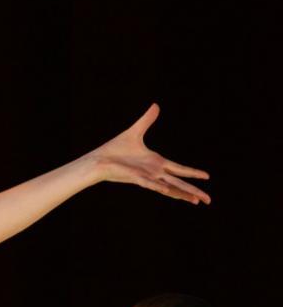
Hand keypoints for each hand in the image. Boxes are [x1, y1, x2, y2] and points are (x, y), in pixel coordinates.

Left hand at [87, 103, 210, 204]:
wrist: (98, 159)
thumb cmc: (115, 150)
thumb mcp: (135, 132)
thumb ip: (147, 120)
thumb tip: (156, 105)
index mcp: (156, 163)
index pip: (179, 169)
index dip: (193, 173)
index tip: (208, 177)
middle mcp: (153, 172)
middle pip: (178, 183)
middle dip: (193, 191)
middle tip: (208, 200)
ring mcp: (145, 176)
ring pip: (167, 187)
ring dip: (181, 193)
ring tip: (195, 201)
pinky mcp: (134, 177)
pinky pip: (148, 183)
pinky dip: (157, 186)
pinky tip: (166, 190)